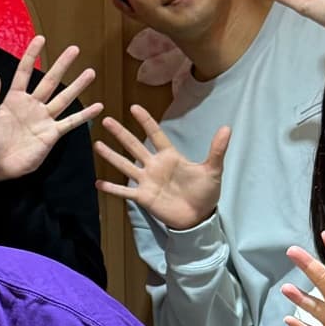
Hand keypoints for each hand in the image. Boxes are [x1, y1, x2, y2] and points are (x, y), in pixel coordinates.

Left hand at [0, 37, 102, 182]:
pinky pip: (70, 122)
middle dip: (62, 65)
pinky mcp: (52, 134)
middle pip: (49, 81)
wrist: (0, 170)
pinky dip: (84, 115)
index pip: (23, 72)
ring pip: (63, 98)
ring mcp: (44, 119)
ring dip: (77, 86)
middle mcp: (32, 105)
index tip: (40, 39)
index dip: (31, 55)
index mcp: (14, 99)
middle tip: (74, 49)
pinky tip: (98, 106)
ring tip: (90, 72)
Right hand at [95, 105, 228, 230]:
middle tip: (106, 120)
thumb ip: (217, 150)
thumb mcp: (213, 170)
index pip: (155, 134)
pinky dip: (112, 188)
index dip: (145, 121)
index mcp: (170, 156)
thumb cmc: (205, 192)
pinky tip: (98, 182)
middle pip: (134, 146)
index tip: (133, 107)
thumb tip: (227, 128)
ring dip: (111, 156)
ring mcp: (147, 181)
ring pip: (125, 165)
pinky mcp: (143, 198)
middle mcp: (155, 166)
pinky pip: (124, 192)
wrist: (199, 218)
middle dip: (121, 133)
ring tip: (97, 144)